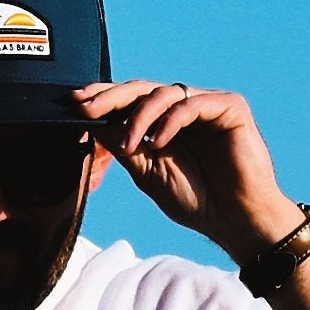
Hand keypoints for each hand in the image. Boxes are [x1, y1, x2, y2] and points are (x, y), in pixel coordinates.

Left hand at [77, 80, 303, 259]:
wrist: (234, 220)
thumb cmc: (196, 199)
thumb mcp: (147, 173)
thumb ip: (124, 147)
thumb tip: (92, 123)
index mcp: (163, 122)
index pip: (129, 101)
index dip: (103, 99)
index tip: (75, 105)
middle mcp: (183, 108)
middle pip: (142, 89)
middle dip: (111, 98)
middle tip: (87, 108)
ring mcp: (207, 105)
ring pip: (164, 93)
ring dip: (140, 117)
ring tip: (131, 144)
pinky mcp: (230, 107)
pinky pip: (192, 104)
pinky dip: (170, 121)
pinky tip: (158, 142)